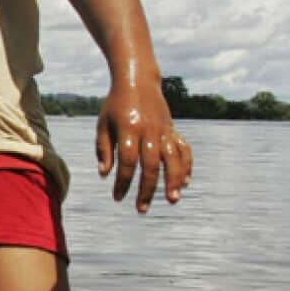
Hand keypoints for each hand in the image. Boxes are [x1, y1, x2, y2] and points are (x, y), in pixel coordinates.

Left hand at [95, 85, 191, 212]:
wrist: (137, 81)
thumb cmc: (115, 105)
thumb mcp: (103, 124)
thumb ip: (103, 149)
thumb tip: (105, 174)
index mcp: (128, 129)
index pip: (127, 162)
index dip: (123, 182)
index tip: (118, 197)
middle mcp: (148, 131)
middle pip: (150, 165)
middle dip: (147, 189)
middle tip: (142, 209)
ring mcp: (163, 130)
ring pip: (172, 158)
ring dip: (173, 180)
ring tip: (172, 200)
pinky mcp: (172, 129)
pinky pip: (183, 149)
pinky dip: (186, 165)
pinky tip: (184, 182)